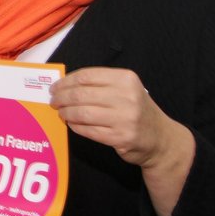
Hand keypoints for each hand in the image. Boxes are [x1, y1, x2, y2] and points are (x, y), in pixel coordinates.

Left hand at [49, 67, 193, 215]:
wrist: (161, 139)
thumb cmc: (137, 111)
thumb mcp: (126, 90)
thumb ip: (100, 85)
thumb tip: (65, 85)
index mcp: (126, 79)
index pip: (86, 76)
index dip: (66, 82)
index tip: (54, 87)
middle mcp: (127, 96)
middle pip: (81, 94)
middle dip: (62, 98)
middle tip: (53, 101)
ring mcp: (125, 118)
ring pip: (82, 113)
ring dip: (66, 113)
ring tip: (61, 113)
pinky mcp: (120, 137)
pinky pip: (88, 130)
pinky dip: (75, 127)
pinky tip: (72, 124)